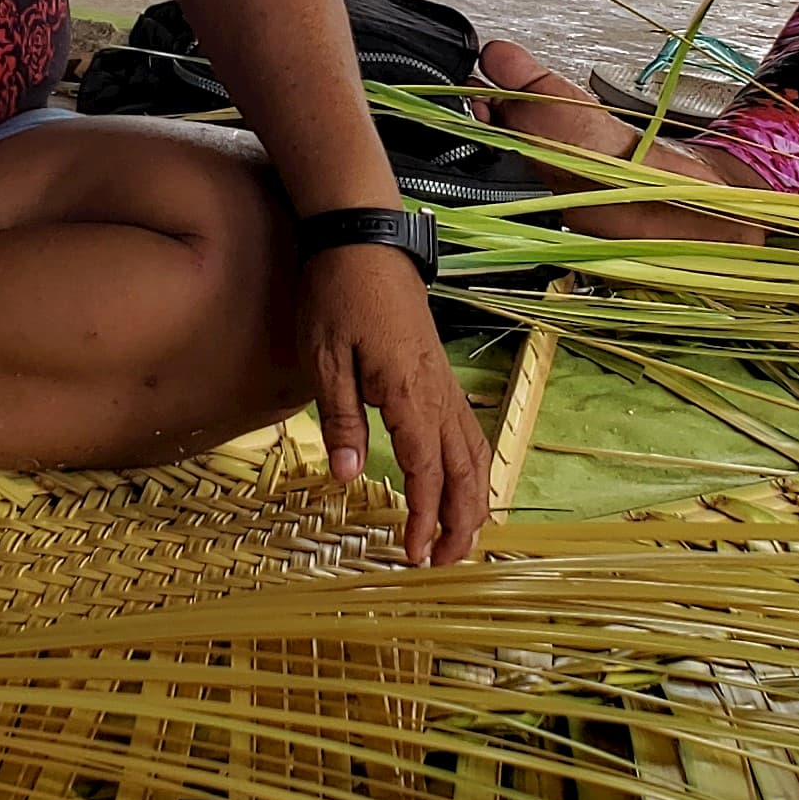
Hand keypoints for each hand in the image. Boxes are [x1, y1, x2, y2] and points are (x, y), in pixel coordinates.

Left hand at [303, 242, 489, 565]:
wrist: (363, 238)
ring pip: (474, 451)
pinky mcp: (437, 371)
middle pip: (465, 470)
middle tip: (442, 562)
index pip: (427, 471)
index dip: (424, 518)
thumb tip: (351, 476)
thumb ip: (341, 419)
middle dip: (461, 521)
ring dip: (472, 498)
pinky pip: (465, 429)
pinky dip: (470, 466)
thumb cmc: (337, 294)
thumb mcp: (324, 359)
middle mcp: (437, 391)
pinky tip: (460, 483)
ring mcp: (443, 380)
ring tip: (458, 537)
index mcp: (410, 392)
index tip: (413, 554)